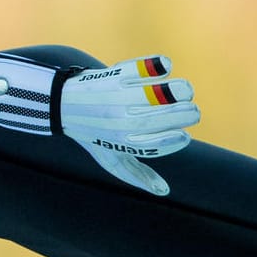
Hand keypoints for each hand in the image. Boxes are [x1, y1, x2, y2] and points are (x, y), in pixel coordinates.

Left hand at [58, 56, 199, 194]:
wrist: (62, 105)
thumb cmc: (95, 135)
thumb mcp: (112, 159)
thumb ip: (138, 175)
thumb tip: (164, 191)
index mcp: (121, 143)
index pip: (155, 145)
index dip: (175, 140)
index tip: (184, 136)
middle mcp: (119, 122)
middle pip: (159, 120)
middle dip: (186, 114)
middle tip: (193, 112)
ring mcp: (117, 97)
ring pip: (154, 94)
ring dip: (178, 90)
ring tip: (186, 92)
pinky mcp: (115, 76)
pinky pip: (139, 69)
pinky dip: (155, 65)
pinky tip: (166, 67)